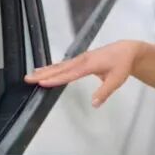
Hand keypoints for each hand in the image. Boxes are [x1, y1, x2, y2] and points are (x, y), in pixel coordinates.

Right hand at [24, 40, 142, 107]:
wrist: (126, 50)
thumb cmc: (122, 65)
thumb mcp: (117, 80)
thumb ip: (105, 92)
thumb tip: (94, 104)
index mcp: (89, 64)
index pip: (69, 74)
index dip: (55, 79)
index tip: (42, 83)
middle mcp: (81, 60)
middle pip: (59, 68)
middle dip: (43, 74)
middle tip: (28, 78)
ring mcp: (79, 59)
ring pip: (59, 65)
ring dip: (45, 70)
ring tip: (31, 75)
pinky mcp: (79, 60)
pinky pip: (63, 64)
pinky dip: (52, 67)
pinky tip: (45, 70)